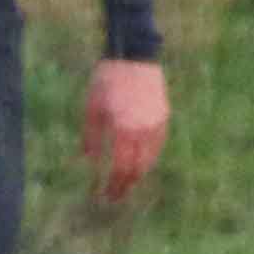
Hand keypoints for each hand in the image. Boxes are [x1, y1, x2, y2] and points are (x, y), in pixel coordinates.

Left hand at [83, 57, 169, 203]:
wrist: (132, 56)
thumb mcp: (91, 108)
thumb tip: (89, 161)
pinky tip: (139, 164)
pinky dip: (148, 159)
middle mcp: (143, 130)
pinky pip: (158, 146)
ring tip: (125, 184)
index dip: (112, 185)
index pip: (120, 168)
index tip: (102, 196)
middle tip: (114, 197)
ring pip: (151, 160)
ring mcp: (156, 124)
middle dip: (125, 186)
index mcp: (123, 129)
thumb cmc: (106, 80)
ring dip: (138, 175)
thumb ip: (90, 137)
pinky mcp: (164, 117)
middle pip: (137, 169)